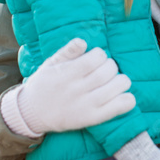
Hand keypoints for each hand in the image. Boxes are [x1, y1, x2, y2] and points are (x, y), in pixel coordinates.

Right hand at [0, 38, 135, 136]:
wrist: (32, 113)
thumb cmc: (44, 85)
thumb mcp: (50, 64)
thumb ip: (67, 51)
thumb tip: (83, 41)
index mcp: (66, 73)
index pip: (96, 57)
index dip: (100, 55)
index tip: (96, 58)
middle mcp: (77, 89)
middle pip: (108, 71)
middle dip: (111, 66)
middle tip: (106, 69)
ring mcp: (86, 105)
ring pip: (117, 86)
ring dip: (121, 80)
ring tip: (113, 81)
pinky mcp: (92, 118)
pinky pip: (118, 107)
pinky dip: (127, 100)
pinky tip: (123, 96)